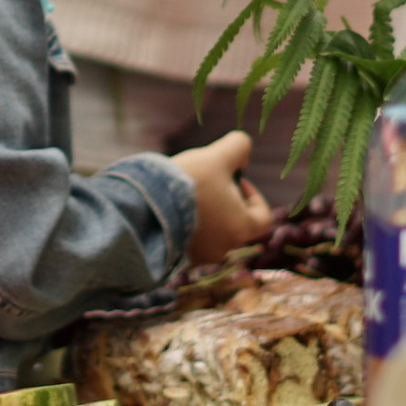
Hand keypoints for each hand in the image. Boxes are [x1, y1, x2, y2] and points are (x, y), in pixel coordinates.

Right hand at [173, 130, 273, 261]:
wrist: (144, 208)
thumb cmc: (187, 182)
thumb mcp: (217, 155)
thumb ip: (239, 146)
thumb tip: (244, 152)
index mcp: (240, 228)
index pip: (262, 217)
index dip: (253, 195)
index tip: (236, 179)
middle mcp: (223, 248)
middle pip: (234, 223)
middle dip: (224, 201)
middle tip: (207, 183)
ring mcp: (200, 257)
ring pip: (211, 233)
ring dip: (205, 214)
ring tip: (185, 194)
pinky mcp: (177, 258)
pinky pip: (189, 241)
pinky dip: (186, 226)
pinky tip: (171, 208)